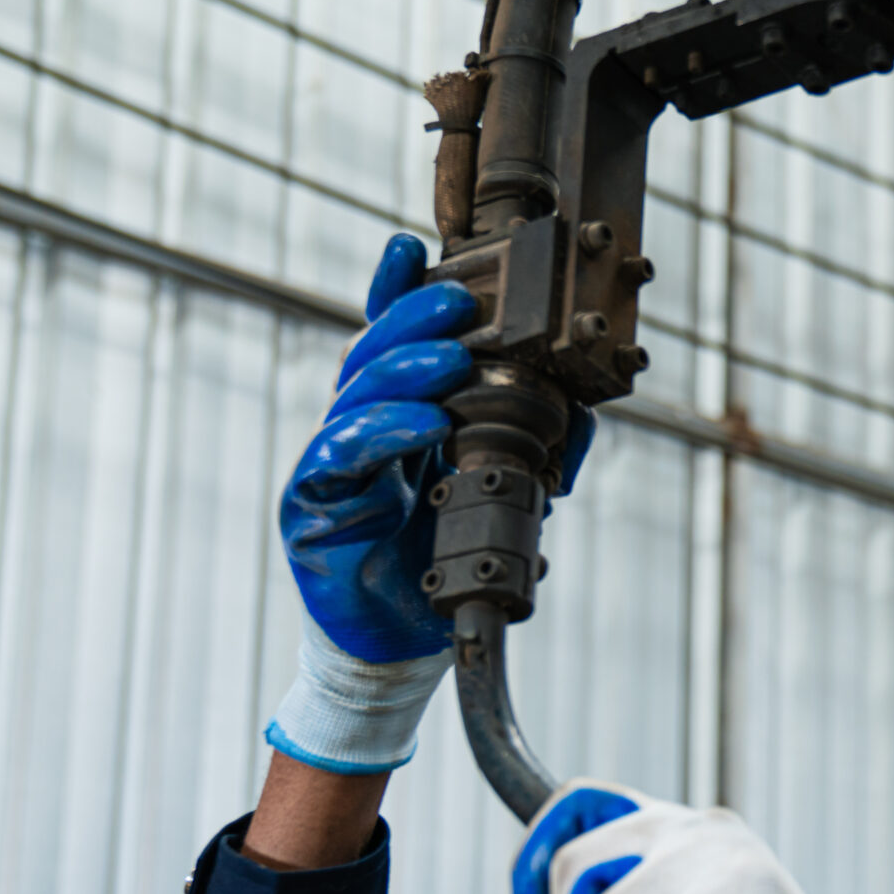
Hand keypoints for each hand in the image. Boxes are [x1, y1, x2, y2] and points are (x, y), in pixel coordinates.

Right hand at [263, 235, 595, 773]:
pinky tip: (420, 424)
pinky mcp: (313, 508)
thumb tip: (580, 414)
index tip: (410, 249)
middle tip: (456, 303)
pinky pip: (340, 460)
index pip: (390, 346)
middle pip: (372, 358)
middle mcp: (358, 433)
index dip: (394, 295)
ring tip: (450, 360)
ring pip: (356, 400)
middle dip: (410, 322)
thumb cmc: (440, 563)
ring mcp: (331, 467)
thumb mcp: (498, 498)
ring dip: (405, 374)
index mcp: (396, 420)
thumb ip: (534, 453)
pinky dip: (382, 436)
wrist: (404, 644)